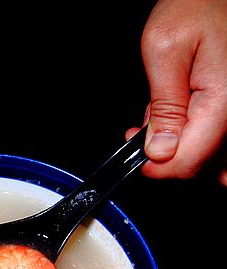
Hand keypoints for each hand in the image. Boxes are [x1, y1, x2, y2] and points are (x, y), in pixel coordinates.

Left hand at [126, 0, 226, 183]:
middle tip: (143, 131)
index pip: (191, 161)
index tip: (137, 158)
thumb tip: (159, 151)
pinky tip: (180, 115)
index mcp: (224, 99)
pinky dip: (197, 134)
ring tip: (161, 115)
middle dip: (168, 156)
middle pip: (205, 163)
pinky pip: (220, 137)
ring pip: (215, 155)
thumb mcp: (164, 50)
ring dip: (182, 146)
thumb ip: (163, 106)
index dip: (158, 167)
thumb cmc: (195, 5)